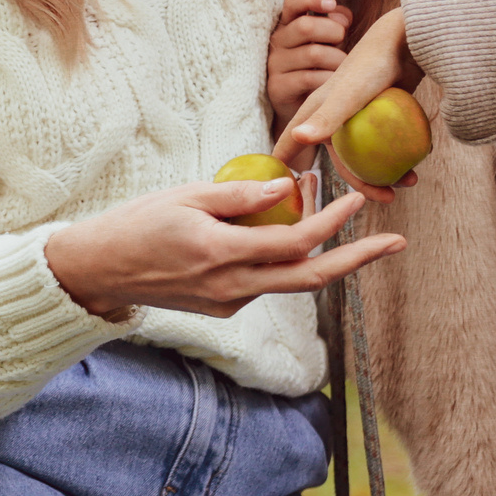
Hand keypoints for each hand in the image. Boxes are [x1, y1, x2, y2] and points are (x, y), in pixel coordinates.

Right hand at [42, 178, 402, 320]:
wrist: (99, 272)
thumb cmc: (136, 224)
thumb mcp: (185, 197)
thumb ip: (238, 197)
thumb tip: (287, 190)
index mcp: (222, 255)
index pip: (295, 244)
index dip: (332, 224)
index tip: (355, 199)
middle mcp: (232, 287)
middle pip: (310, 279)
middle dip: (358, 261)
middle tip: (396, 242)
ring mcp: (228, 302)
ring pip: (288, 281)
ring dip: (317, 252)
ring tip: (328, 207)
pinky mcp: (223, 306)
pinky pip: (264, 281)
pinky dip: (282, 257)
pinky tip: (278, 228)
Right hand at [268, 0, 351, 121]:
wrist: (304, 110)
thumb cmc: (321, 69)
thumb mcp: (329, 43)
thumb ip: (336, 24)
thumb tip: (343, 16)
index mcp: (288, 25)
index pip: (293, 2)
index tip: (331, 4)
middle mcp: (277, 42)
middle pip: (306, 26)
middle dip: (333, 33)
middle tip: (342, 43)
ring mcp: (274, 65)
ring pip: (313, 54)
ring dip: (337, 61)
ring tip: (342, 69)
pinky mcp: (277, 87)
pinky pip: (310, 78)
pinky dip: (329, 80)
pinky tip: (334, 85)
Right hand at [276, 7, 422, 202]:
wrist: (406, 42)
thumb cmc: (372, 64)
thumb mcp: (348, 93)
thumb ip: (326, 116)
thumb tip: (300, 140)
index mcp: (316, 113)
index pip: (291, 142)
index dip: (284, 164)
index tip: (279, 193)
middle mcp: (334, 118)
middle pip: (340, 161)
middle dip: (361, 184)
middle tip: (387, 198)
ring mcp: (357, 119)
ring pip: (365, 156)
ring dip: (385, 173)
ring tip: (409, 181)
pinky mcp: (378, 117)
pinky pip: (382, 145)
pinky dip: (396, 158)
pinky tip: (414, 165)